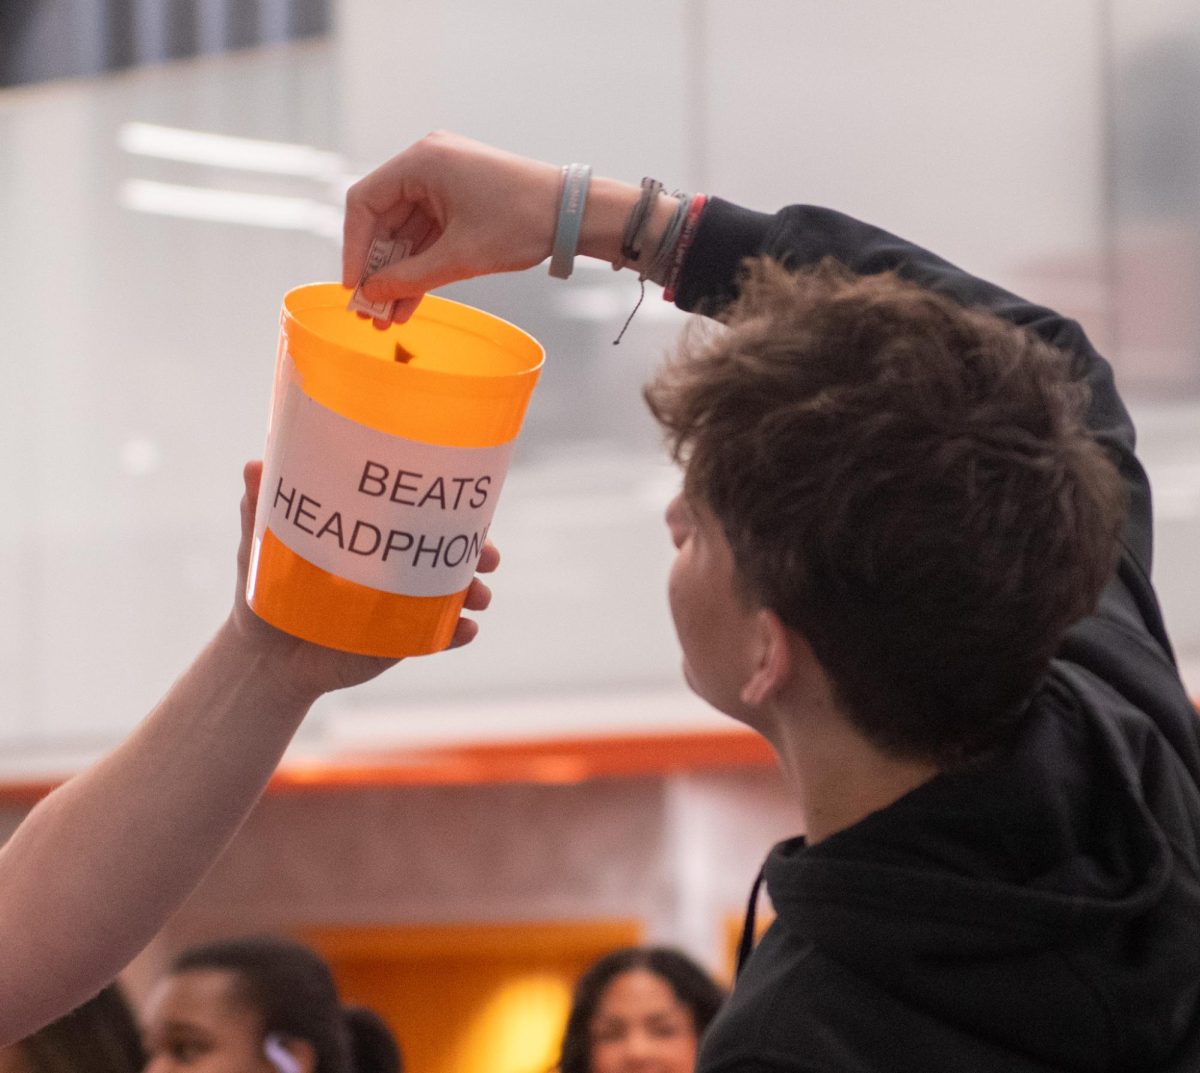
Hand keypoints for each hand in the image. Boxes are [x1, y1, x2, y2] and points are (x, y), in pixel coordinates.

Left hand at [228, 460, 499, 702]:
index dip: (449, 509)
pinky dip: (456, 634)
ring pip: (453, 596)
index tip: (472, 503)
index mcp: (373, 540)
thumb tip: (253, 464)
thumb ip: (260, 507)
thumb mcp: (262, 545)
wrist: (262, 657)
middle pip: (450, 554)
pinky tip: (465, 630)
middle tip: (489, 556)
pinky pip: (438, 638)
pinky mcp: (399, 644)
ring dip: (474, 593)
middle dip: (479, 552)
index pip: (418, 516)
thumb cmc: (266, 593)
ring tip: (479, 597)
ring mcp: (403, 609)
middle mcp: (396, 571)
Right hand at [342, 131, 562, 323]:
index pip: (364, 203)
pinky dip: (421, 265)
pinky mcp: (461, 199)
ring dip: (399, 274)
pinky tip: (410, 302)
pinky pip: (430, 234)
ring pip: (408, 232)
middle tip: (369, 312)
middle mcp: (428, 163)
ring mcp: (445, 180)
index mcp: (421, 161)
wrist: (573, 215)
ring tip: (389, 318)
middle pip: (384, 220)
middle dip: (377, 269)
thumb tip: (371, 295)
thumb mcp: (460, 256)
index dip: (353, 248)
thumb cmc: (521, 223)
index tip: (353, 287)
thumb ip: (409, 277)